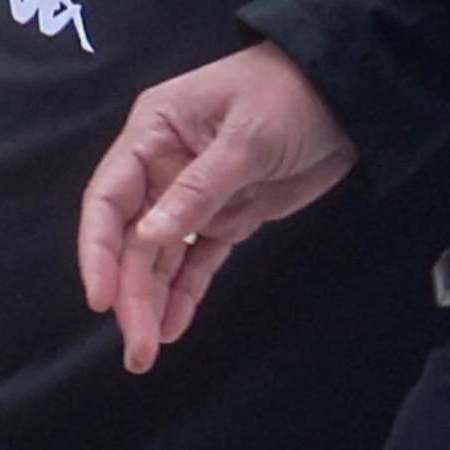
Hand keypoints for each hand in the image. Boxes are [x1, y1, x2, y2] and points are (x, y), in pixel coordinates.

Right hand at [73, 43, 358, 370]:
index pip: (110, 197)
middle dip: (131, 293)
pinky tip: (173, 327)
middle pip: (133, 238)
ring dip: (152, 302)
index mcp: (154, 131)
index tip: (100, 298)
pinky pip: (196, 261)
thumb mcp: (247, 138)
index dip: (98, 250)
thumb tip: (147, 236)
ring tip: (146, 354)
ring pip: (160, 257)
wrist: (351, 94)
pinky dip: (185, 292)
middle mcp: (163, 165)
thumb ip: (199, 188)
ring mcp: (194, 195)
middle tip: (138, 350)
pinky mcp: (227, 217)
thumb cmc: (292, 96)